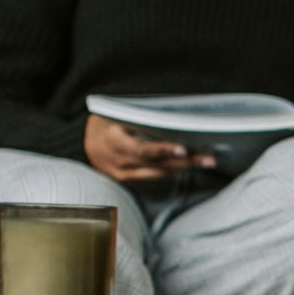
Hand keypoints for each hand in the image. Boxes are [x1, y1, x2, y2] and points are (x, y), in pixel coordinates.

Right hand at [84, 115, 216, 181]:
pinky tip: (188, 164)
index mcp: (112, 140)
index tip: (183, 148)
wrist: (83, 141)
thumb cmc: (105, 121)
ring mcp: (121, 173)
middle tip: (210, 158)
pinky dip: (171, 169)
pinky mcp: (126, 180)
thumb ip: (137, 118)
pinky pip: (154, 176)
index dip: (163, 150)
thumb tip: (172, 115)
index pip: (142, 149)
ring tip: (206, 161)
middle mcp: (117, 160)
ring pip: (159, 172)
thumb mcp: (115, 114)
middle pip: (156, 163)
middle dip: (185, 161)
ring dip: (184, 166)